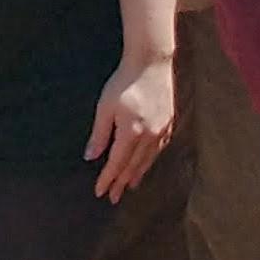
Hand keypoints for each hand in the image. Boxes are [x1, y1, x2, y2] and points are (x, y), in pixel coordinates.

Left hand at [88, 52, 178, 195]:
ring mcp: (162, 130)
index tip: (100, 192)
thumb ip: (99, 134)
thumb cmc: (124, 81)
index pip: (117, 163)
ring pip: (147, 160)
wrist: (151, 62)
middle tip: (114, 197)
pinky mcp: (169, 123)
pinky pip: (158, 149)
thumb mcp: (105, 107)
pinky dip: (149, 160)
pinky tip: (145, 164)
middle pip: (133, 166)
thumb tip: (90, 156)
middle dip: (121, 183)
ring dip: (136, 174)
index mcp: (131, 132)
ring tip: (128, 186)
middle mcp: (149, 135)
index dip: (108, 179)